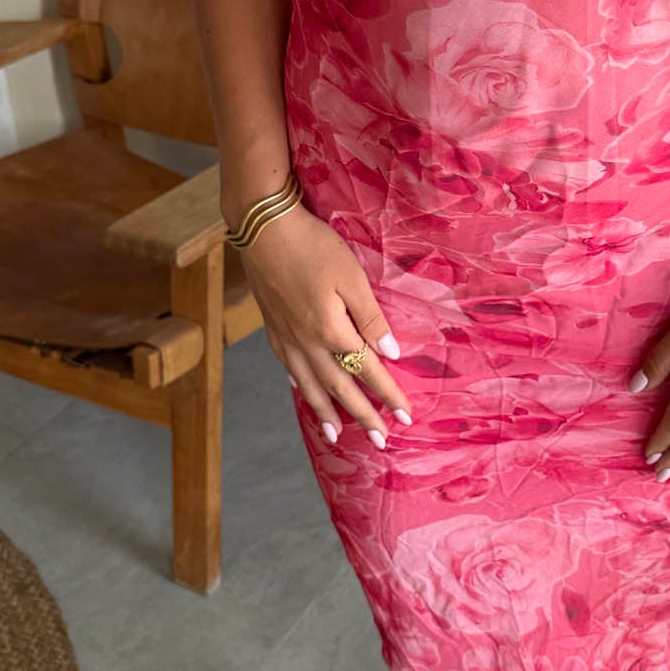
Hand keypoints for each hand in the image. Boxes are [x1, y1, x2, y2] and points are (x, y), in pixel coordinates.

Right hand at [237, 204, 413, 448]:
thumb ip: (370, 318)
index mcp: (331, 332)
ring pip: (309, 385)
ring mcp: (286, 338)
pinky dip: (299, 385)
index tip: (407, 417)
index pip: (368, 371)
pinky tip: (302, 390)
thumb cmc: (312, 246)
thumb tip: (389, 353)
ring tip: (337, 435)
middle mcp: (307, 343)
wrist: (262, 229)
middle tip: (381, 442)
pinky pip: (288, 368)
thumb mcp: (351, 277)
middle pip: (339, 388)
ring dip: (326, 411)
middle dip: (363, 416)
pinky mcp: (272, 327)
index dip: (389, 395)